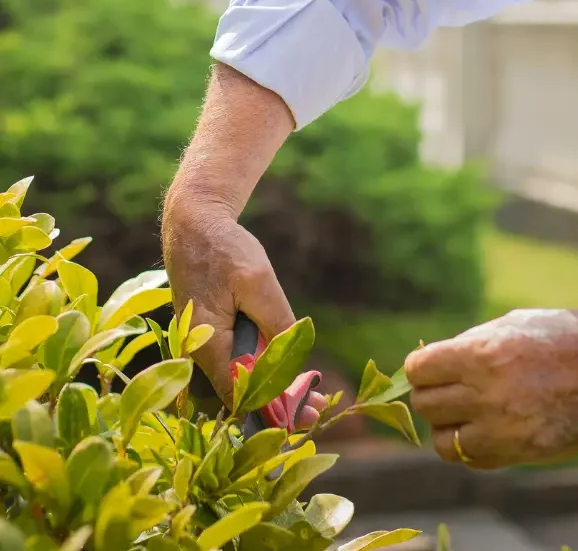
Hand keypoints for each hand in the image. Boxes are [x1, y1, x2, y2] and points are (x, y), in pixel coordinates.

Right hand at [161, 200, 325, 423]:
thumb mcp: (258, 284)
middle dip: (278, 405)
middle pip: (240, 391)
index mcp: (207, 345)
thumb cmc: (225, 251)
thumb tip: (291, 362)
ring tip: (309, 398)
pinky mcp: (213, 333)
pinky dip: (262, 370)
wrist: (195, 224)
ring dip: (273, 389)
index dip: (273, 410)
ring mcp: (205, 343)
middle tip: (316, 412)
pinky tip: (287, 374)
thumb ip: (275, 323)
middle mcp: (201, 351)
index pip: (240, 394)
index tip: (304, 418)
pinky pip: (237, 360)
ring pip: (240, 377)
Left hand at [405, 309, 577, 468]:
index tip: (434, 367)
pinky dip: (471, 448)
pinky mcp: (517, 454)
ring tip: (469, 413)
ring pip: (442, 440)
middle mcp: (486, 393)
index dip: (423, 367)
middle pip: (426, 404)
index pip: (420, 369)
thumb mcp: (520, 322)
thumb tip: (438, 357)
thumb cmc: (574, 338)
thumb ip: (475, 341)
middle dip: (434, 394)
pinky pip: (470, 460)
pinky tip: (488, 430)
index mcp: (484, 353)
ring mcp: (501, 430)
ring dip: (449, 426)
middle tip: (454, 388)